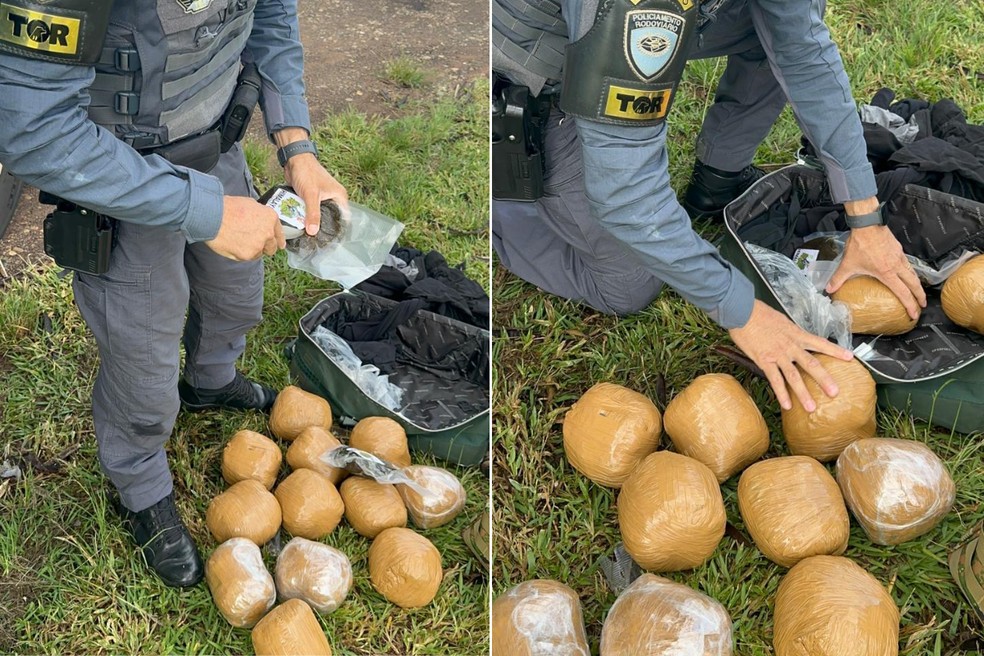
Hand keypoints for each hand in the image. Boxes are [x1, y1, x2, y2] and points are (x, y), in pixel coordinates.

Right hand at [205, 195, 284, 259]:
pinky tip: (232, 244)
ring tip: (237, 240)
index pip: (279, 232)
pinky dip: (241, 253)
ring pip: (258, 253)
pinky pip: (247, 257)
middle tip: (253, 243)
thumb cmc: (228, 207)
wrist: (213, 216)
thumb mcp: (250, 204)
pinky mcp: (248, 255)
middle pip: (272, 247)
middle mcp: (268, 232)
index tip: (280, 244)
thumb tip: (261, 220)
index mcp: (270, 217)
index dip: (279, 239)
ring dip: (252, 250)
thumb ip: (260, 215)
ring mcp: (258, 245)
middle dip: (265, 246)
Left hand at [284, 152, 348, 234]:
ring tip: (309, 236)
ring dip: (313, 222)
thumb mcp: (311, 195)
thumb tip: (313, 232)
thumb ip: (313, 214)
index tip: (331, 241)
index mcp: (339, 196)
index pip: (343, 218)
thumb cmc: (306, 172)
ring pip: (320, 215)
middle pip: (331, 218)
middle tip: (317, 241)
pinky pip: (311, 211)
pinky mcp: (312, 198)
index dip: (338, 229)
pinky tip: (302, 225)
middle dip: (324, 228)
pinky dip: (306, 216)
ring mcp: (322, 198)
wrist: (294, 159)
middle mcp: (333, 198)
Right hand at [728, 301, 854, 411]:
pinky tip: (787, 405)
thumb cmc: (759, 313)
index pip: (820, 343)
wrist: (743, 311)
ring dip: (803, 393)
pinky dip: (781, 393)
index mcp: (796, 334)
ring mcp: (778, 355)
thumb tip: (795, 337)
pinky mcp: (764, 360)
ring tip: (811, 408)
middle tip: (835, 393)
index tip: (850, 358)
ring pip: (794, 376)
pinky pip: (774, 379)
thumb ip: (790, 332)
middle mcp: (790, 346)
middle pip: (811, 364)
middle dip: (824, 379)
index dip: (835, 351)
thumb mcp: (781, 320)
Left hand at [825, 225, 926, 318]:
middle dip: (920, 296)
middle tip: (923, 305)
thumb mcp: (847, 264)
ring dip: (917, 283)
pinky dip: (910, 271)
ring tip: (918, 291)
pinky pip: (907, 263)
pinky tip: (906, 272)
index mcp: (887, 273)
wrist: (867, 224)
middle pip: (914, 283)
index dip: (910, 305)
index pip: (903, 293)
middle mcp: (897, 266)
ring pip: (912, 272)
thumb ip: (838, 279)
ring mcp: (899, 256)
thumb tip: (829, 289)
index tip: (914, 314)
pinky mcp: (898, 249)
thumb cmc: (859, 244)